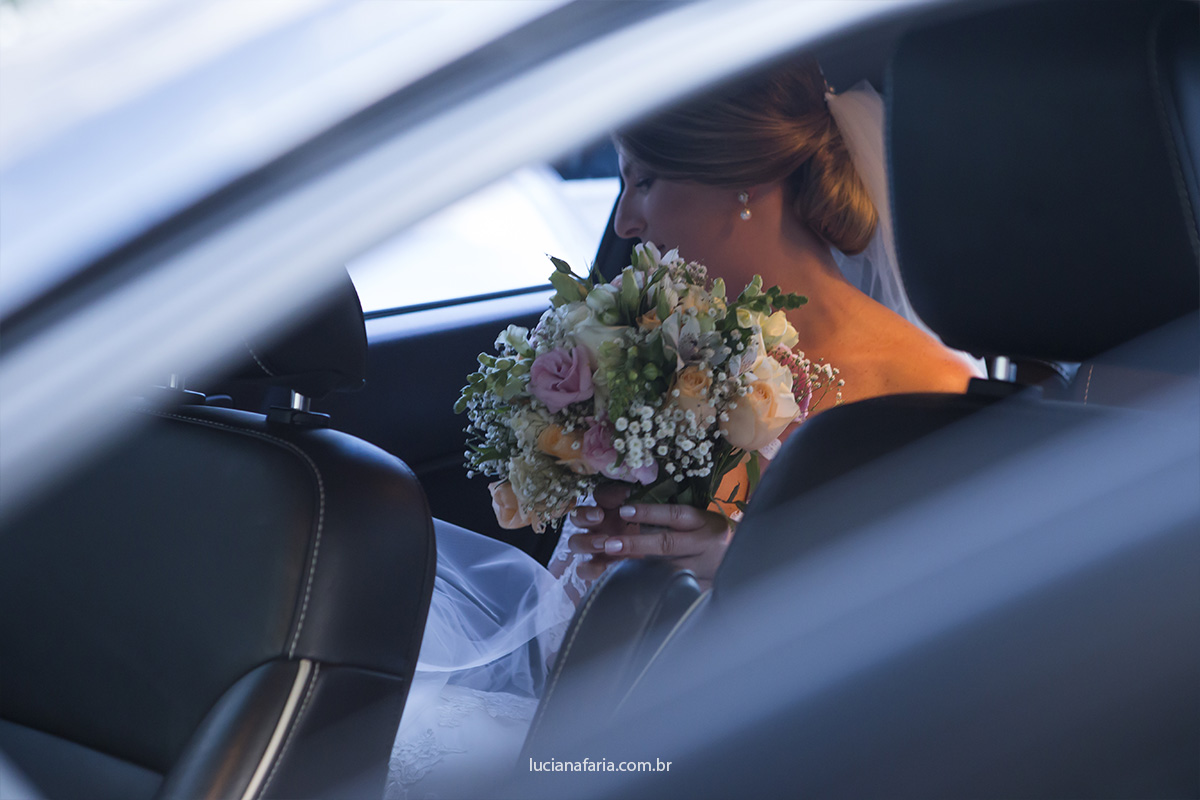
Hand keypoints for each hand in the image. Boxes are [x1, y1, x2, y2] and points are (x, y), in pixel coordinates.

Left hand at [567, 483, 733, 585]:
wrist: (744, 562)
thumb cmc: (713, 537)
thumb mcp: (701, 520)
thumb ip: (673, 517)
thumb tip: (629, 508)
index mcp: (705, 522)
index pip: (674, 514)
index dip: (648, 512)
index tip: (623, 511)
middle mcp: (706, 545)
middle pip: (667, 544)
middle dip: (636, 544)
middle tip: (609, 544)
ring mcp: (704, 569)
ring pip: (666, 569)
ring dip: (637, 568)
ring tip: (611, 566)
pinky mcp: (701, 589)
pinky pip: (672, 588)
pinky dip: (650, 586)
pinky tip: (629, 584)